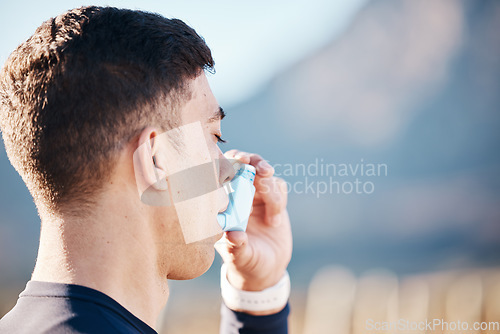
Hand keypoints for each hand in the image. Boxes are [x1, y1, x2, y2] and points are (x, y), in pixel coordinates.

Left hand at [215, 149, 292, 314]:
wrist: (267, 270)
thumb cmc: (245, 263)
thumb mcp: (239, 257)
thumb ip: (236, 247)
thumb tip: (233, 235)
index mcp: (223, 202)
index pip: (223, 171)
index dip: (231, 160)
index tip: (241, 161)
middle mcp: (238, 195)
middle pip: (246, 164)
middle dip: (256, 163)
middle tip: (264, 171)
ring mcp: (257, 196)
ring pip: (266, 177)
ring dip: (271, 191)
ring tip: (273, 218)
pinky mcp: (274, 200)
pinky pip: (279, 187)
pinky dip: (279, 200)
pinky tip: (274, 222)